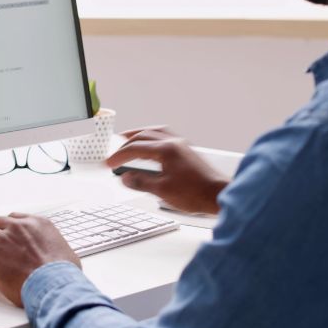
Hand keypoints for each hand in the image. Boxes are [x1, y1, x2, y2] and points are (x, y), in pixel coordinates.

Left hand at [0, 213, 80, 306]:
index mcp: (37, 224)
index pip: (14, 218)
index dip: (7, 230)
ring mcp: (2, 240)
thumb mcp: (68, 254)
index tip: (6, 239)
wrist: (54, 285)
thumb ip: (57, 250)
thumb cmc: (63, 275)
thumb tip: (60, 259)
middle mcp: (17, 228)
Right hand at [105, 126, 229, 214]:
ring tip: (129, 138)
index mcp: (166, 150)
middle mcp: (174, 143)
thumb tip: (125, 178)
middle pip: (144, 136)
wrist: (217, 195)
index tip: (109, 163)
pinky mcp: (187, 151)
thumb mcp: (162, 191)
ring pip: (155, 132)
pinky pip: (165, 136)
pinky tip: (151, 145)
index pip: (136, 149)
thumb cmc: (195, 194)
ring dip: (140, 134)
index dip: (119, 156)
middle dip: (126, 143)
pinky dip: (153, 137)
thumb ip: (141, 182)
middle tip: (115, 152)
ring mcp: (182, 145)